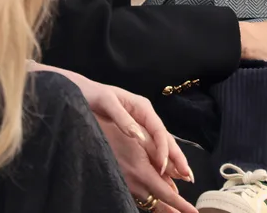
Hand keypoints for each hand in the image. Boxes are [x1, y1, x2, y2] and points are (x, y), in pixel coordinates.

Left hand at [67, 74, 192, 182]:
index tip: (163, 167)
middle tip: (188, 176)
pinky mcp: (134, 129)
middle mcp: (145, 114)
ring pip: (161, 142)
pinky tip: (165, 169)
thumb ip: (122, 118)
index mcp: (142, 107)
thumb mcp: (106, 102)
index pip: (158, 130)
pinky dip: (161, 157)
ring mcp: (141, 122)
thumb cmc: (91, 94)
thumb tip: (138, 137)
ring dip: (173, 158)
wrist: (79, 90)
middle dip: (177, 156)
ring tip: (184, 176)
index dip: (163, 149)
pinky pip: (151, 144)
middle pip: (165, 137)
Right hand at [98, 118, 198, 212]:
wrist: (84, 134)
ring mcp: (124, 184)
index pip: (166, 194)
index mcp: (141, 171)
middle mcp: (133, 183)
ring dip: (162, 204)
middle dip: (174, 210)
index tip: (194, 212)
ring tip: (175, 209)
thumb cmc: (111, 129)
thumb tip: (177, 172)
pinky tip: (155, 195)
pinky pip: (138, 194)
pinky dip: (150, 196)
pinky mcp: (117, 182)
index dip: (181, 205)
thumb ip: (159, 155)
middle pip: (158, 203)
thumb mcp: (139, 138)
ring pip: (148, 199)